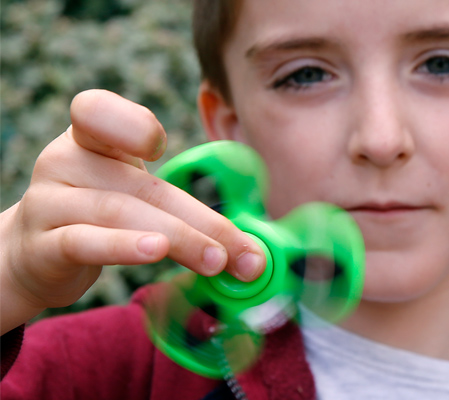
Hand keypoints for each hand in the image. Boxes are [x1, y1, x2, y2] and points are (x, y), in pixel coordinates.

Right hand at [0, 89, 264, 333]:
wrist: (35, 254)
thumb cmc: (98, 216)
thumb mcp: (132, 194)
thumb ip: (179, 205)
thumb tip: (250, 247)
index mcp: (89, 139)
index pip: (98, 111)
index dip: (132, 125)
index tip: (161, 149)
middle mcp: (64, 161)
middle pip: (143, 186)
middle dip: (201, 221)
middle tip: (245, 253)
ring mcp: (48, 202)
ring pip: (121, 214)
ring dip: (180, 239)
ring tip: (217, 261)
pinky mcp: (42, 244)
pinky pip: (84, 242)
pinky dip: (122, 247)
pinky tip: (154, 252)